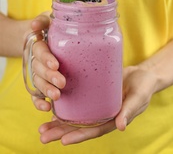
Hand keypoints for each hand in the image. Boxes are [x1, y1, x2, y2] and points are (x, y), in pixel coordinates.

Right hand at [28, 12, 65, 111]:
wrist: (43, 35)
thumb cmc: (50, 27)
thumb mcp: (47, 20)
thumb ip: (42, 21)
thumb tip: (34, 25)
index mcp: (39, 44)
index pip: (40, 52)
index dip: (46, 59)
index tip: (56, 65)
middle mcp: (36, 59)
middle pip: (39, 69)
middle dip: (49, 77)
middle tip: (62, 83)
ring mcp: (37, 71)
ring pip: (38, 82)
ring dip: (46, 90)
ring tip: (57, 96)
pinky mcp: (40, 81)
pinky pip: (35, 93)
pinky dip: (38, 101)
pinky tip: (46, 107)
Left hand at [38, 64, 156, 144]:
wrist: (141, 75)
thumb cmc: (143, 87)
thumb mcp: (138, 98)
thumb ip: (129, 110)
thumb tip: (121, 126)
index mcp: (112, 119)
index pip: (94, 130)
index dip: (79, 136)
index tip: (63, 140)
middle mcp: (101, 114)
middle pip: (79, 125)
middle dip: (60, 132)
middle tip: (43, 135)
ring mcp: (96, 104)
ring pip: (75, 115)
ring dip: (58, 121)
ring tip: (42, 126)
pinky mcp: (93, 92)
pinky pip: (78, 100)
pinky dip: (66, 104)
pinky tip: (52, 105)